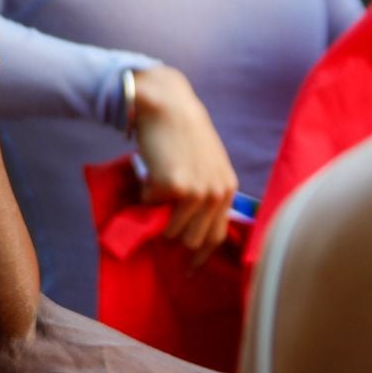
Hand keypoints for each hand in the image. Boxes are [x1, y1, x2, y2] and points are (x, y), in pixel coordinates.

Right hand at [131, 66, 237, 264]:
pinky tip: (149, 171)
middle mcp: (217, 194)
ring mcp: (197, 192)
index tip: (188, 269)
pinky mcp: (174, 187)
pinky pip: (150, 207)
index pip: (218, 235)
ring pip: (171, 230)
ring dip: (157, 213)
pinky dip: (144, 193)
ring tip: (155, 184)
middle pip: (193, 239)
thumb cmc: (180, 131)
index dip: (201, 255)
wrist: (165, 104)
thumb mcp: (205, 164)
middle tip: (159, 214)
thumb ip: (204, 192)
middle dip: (174, 232)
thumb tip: (188, 228)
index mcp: (227, 189)